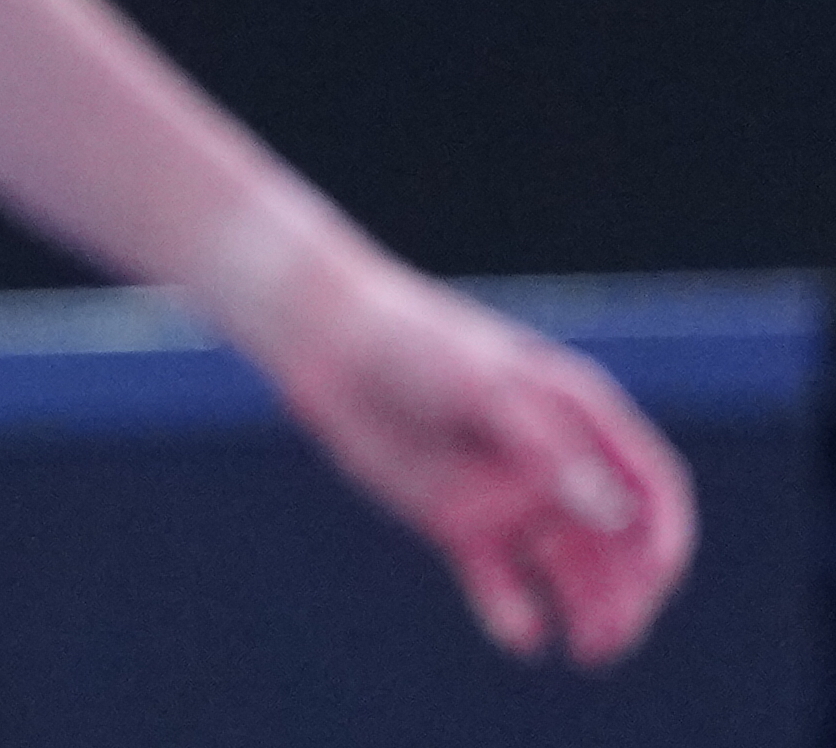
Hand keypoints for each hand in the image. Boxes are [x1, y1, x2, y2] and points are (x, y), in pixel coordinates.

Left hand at [251, 248, 695, 665]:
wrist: (332, 346)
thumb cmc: (417, 347)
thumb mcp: (487, 390)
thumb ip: (550, 450)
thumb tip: (616, 516)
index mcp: (582, 420)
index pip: (652, 489)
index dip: (664, 534)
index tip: (657, 575)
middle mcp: (556, 467)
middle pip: (616, 545)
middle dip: (627, 592)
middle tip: (613, 634)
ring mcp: (509, 498)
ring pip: (567, 571)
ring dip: (586, 611)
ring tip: (587, 652)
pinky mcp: (460, 525)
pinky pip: (499, 583)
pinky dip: (513, 614)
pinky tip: (520, 637)